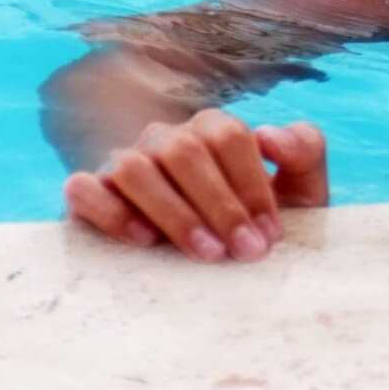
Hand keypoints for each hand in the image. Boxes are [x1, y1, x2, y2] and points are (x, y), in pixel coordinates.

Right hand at [63, 110, 328, 261]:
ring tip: (205, 254)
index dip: (252, 185)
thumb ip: (304, 151)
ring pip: (134, 167)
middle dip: (220, 204)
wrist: (210, 260)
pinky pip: (83, 189)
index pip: (229, 137)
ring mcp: (124, 163)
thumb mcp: (297, 190)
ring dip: (173, 211)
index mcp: (213, 129)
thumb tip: (270, 134)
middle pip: (185, 151)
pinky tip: (144, 241)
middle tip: (245, 252)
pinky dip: (110, 211)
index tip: (270, 234)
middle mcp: (166, 139)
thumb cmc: (255, 221)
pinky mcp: (90, 194)